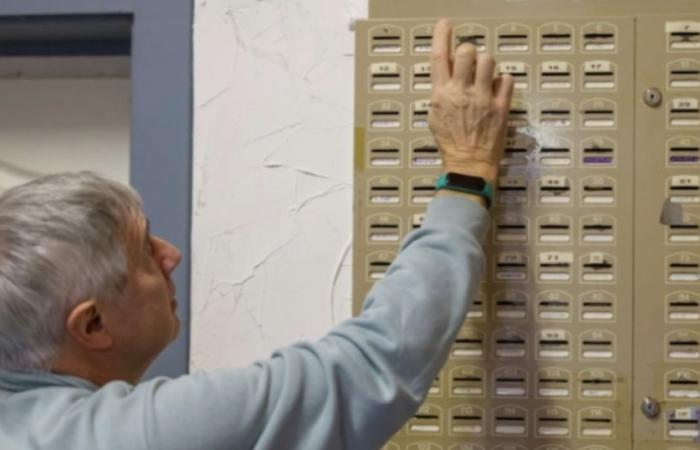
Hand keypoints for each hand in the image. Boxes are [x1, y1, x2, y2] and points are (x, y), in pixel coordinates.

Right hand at [428, 19, 513, 183]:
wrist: (469, 164)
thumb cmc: (452, 144)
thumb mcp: (436, 115)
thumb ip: (442, 92)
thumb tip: (448, 74)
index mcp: (442, 94)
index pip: (440, 57)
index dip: (442, 36)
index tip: (445, 26)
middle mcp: (462, 93)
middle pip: (468, 52)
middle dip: (469, 52)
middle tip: (469, 61)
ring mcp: (483, 99)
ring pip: (488, 61)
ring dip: (486, 64)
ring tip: (483, 76)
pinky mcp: (501, 106)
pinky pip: (506, 80)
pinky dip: (502, 81)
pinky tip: (496, 89)